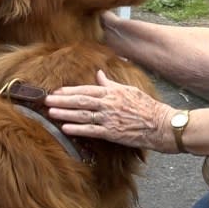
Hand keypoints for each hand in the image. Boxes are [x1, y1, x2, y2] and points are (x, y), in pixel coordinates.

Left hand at [45, 70, 177, 151]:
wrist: (162, 125)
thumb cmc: (148, 107)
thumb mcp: (130, 90)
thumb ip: (112, 84)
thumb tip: (99, 74)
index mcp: (113, 92)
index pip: (87, 89)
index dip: (70, 91)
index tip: (56, 91)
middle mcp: (109, 104)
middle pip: (80, 100)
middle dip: (62, 100)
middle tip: (46, 100)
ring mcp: (110, 118)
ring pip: (83, 114)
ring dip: (65, 113)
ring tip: (50, 112)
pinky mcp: (113, 133)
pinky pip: (91, 130)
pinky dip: (77, 129)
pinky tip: (65, 128)